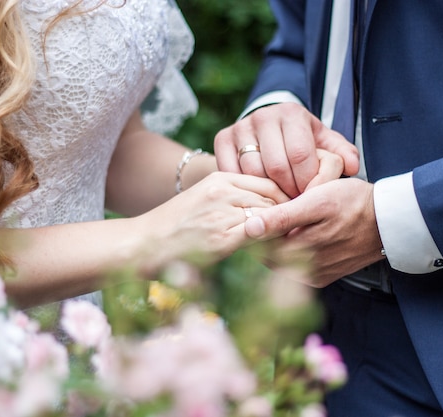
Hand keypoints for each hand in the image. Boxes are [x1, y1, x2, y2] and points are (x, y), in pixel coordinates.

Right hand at [137, 172, 288, 271]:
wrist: (143, 243)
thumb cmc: (174, 225)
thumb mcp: (203, 200)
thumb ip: (233, 199)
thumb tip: (266, 208)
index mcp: (220, 179)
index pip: (268, 182)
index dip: (286, 198)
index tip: (294, 213)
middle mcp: (223, 191)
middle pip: (273, 197)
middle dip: (290, 213)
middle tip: (299, 229)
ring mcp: (223, 213)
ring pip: (270, 215)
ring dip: (283, 228)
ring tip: (291, 241)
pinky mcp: (222, 238)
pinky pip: (260, 235)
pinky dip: (272, 242)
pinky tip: (275, 252)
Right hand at [214, 102, 359, 197]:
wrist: (269, 129)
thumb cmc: (301, 141)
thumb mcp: (323, 144)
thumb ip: (341, 154)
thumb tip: (352, 167)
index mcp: (292, 114)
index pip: (300, 154)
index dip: (306, 181)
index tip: (310, 196)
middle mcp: (264, 116)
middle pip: (275, 166)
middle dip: (288, 191)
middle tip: (294, 204)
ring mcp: (240, 127)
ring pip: (252, 172)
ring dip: (266, 193)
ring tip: (278, 203)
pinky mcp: (222, 138)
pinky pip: (230, 171)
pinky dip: (243, 188)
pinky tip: (256, 196)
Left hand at [243, 178, 383, 287]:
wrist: (389, 220)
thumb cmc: (353, 203)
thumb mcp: (316, 202)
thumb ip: (281, 217)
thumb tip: (250, 228)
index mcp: (296, 253)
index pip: (255, 247)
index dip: (253, 228)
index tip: (256, 210)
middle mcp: (302, 272)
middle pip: (266, 256)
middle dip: (263, 238)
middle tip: (270, 212)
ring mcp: (314, 276)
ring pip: (281, 262)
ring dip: (277, 245)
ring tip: (286, 221)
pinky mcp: (324, 277)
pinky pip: (297, 268)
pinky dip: (292, 252)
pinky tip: (300, 234)